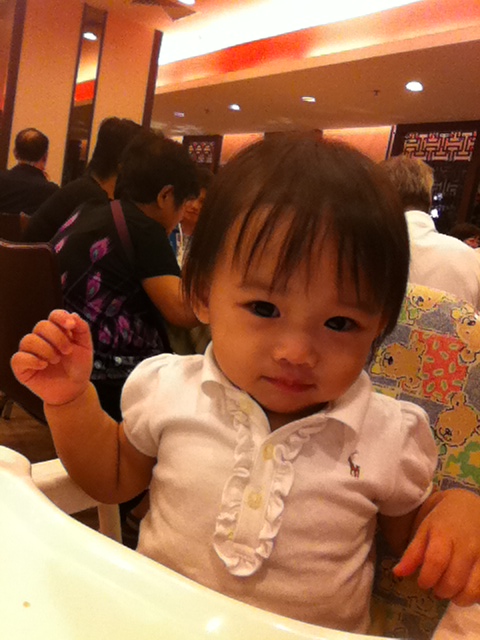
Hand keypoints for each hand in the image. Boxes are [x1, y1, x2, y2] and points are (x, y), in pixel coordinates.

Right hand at [11, 309, 92, 406]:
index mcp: (57, 331)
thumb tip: (73, 315)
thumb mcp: (86, 347)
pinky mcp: (22, 366)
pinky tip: (44, 365)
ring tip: (56, 360)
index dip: (60, 317)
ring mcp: (30, 352)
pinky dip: (32, 360)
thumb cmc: (78, 367)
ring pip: (28, 340)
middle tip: (68, 351)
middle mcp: (41, 338)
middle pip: (41, 326)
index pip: (54, 315)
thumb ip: (82, 329)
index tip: (71, 326)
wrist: (74, 389)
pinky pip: (18, 358)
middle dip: (57, 337)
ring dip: (46, 349)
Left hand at [394, 489, 479, 605]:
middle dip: (440, 591)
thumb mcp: (424, 529)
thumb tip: (397, 574)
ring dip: (458, 597)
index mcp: (445, 533)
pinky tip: (464, 588)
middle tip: (435, 587)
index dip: (427, 578)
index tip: (422, 583)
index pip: (436, 561)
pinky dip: (474, 595)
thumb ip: (412, 553)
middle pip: (453, 580)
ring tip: (450, 590)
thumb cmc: (443, 519)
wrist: (470, 505)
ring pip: (472, 590)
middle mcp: (467, 545)